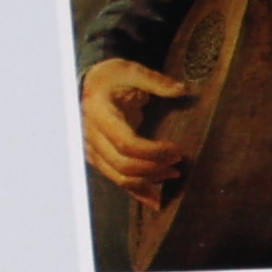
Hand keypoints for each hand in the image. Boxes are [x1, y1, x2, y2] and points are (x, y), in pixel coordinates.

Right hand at [78, 56, 191, 193]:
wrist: (89, 84)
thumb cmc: (111, 77)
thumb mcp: (131, 70)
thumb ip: (155, 81)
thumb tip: (181, 90)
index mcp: (99, 115)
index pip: (125, 144)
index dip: (152, 152)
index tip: (175, 150)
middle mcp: (92, 137)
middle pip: (123, 165)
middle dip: (154, 168)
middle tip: (178, 163)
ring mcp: (93, 151)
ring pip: (119, 177)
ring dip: (148, 181)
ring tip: (173, 174)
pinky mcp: (99, 159)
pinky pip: (117, 180)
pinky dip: (137, 192)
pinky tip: (155, 201)